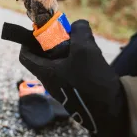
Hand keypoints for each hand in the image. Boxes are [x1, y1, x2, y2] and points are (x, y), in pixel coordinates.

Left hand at [4, 20, 128, 136]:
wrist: (111, 112)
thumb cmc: (92, 82)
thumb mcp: (86, 50)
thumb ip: (80, 32)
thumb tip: (78, 24)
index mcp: (45, 72)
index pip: (25, 56)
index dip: (27, 42)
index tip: (39, 32)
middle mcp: (50, 81)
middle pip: (43, 56)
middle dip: (52, 42)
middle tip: (65, 35)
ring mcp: (62, 86)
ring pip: (58, 62)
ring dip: (67, 50)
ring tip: (81, 44)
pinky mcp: (75, 89)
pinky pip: (69, 69)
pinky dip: (76, 59)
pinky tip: (90, 57)